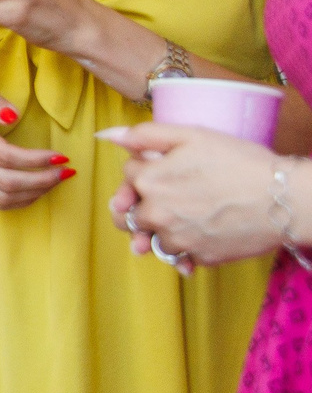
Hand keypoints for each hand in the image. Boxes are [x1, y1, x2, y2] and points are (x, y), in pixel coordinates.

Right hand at [0, 83, 69, 208]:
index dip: (35, 159)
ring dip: (35, 192)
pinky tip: (39, 190)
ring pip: (3, 197)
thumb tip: (13, 115)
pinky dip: (23, 200)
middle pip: (6, 181)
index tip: (61, 156)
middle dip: (41, 180)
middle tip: (66, 172)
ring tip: (56, 181)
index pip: (4, 154)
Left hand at [107, 123, 295, 267]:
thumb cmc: (241, 162)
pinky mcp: (197, 257)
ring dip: (158, 231)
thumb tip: (108, 135)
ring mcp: (175, 239)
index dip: (144, 169)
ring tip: (183, 219)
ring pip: (150, 238)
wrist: (284, 199)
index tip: (163, 168)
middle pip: (127, 214)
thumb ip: (146, 135)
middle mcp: (154, 214)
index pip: (127, 175)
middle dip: (138, 206)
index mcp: (148, 181)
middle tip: (165, 199)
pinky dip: (183, 251)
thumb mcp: (193, 136)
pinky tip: (199, 237)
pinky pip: (178, 257)